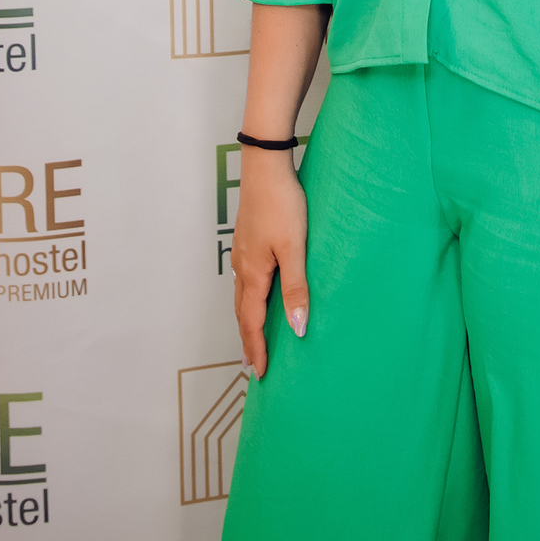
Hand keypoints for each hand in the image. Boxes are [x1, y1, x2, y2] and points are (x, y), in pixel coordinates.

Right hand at [232, 147, 308, 379]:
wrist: (266, 168)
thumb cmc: (282, 205)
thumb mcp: (294, 249)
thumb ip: (296, 288)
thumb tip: (298, 327)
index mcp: (253, 273)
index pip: (252, 322)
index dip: (257, 348)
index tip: (260, 372)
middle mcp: (243, 267)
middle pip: (242, 313)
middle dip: (248, 340)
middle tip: (252, 364)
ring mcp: (242, 253)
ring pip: (241, 297)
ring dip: (247, 320)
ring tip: (252, 337)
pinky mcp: (247, 241)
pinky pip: (245, 280)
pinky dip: (248, 299)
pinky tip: (256, 295)